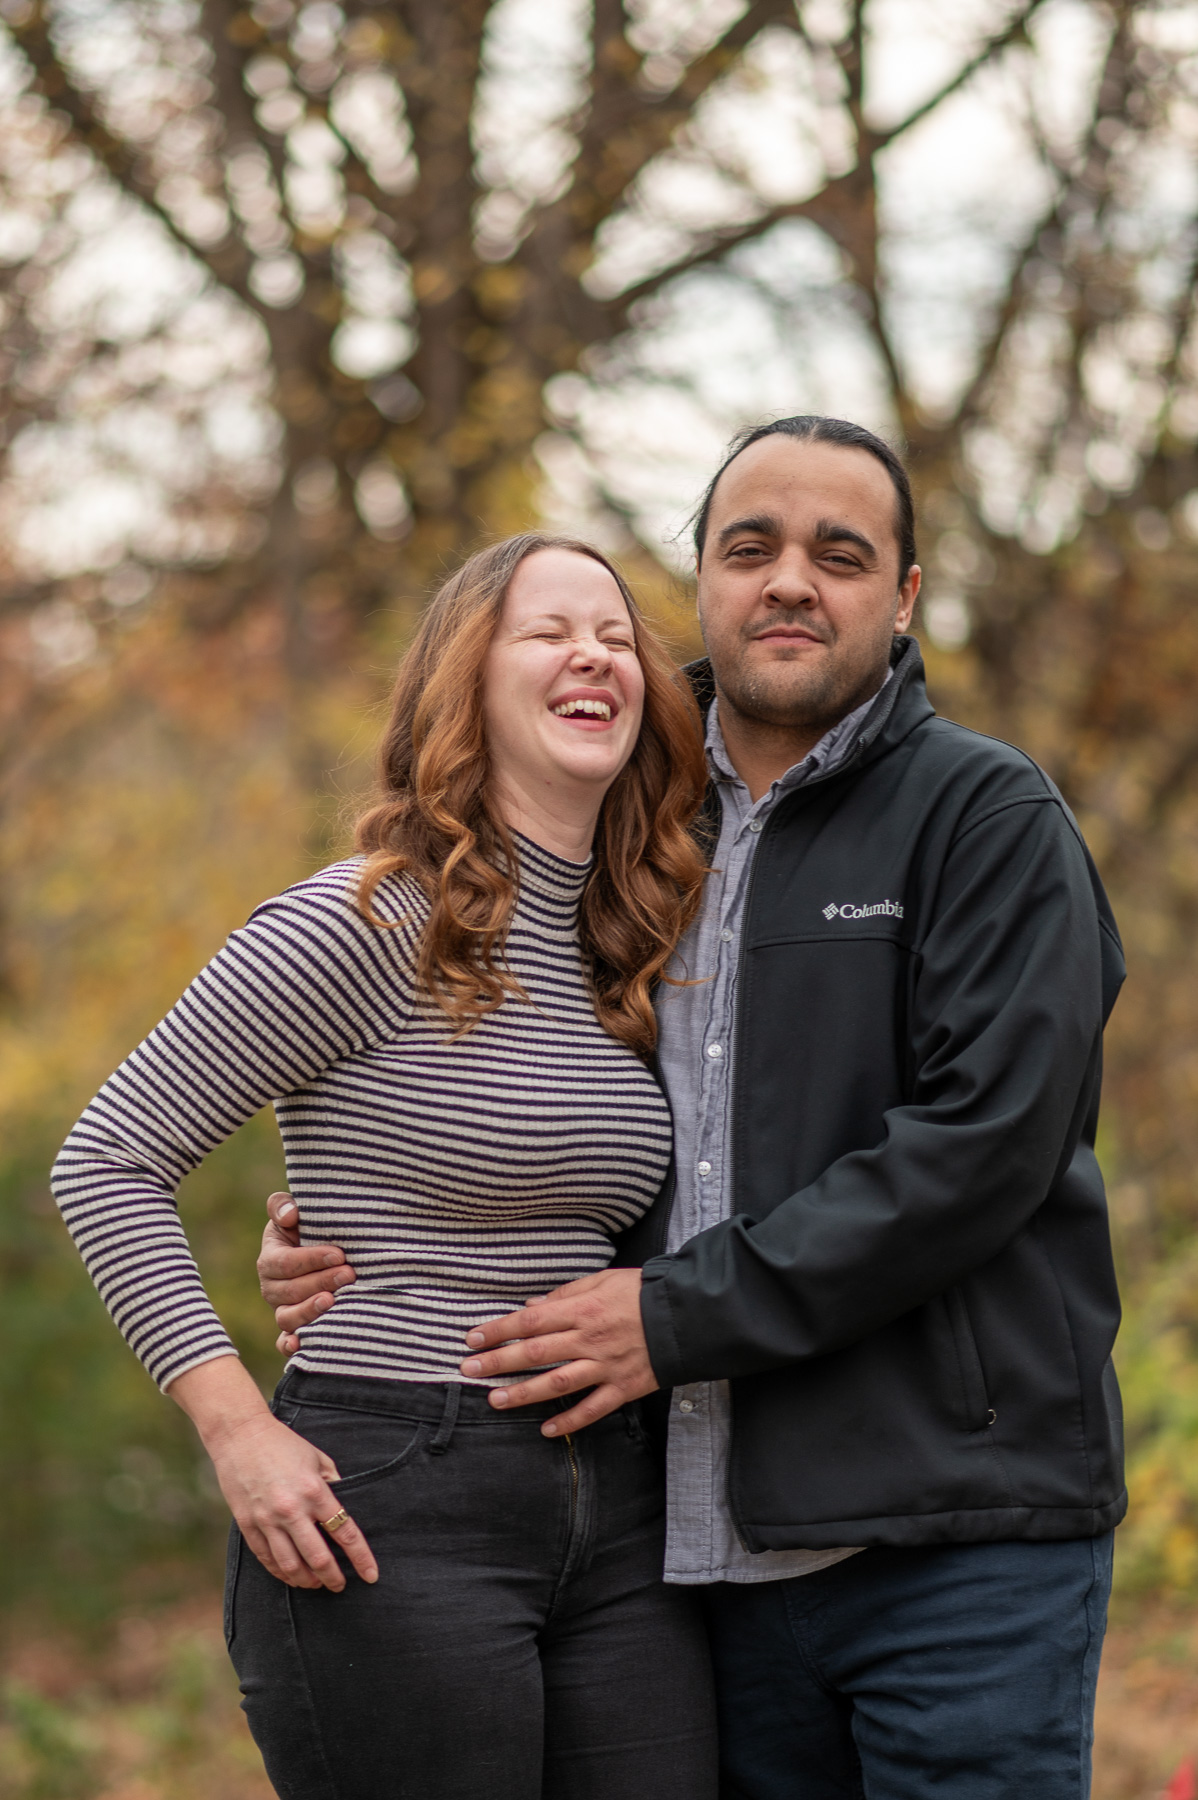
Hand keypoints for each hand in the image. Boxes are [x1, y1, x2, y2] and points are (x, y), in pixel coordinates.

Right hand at [170, 1357, 376, 1590]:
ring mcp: (268, 1519)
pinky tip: (290, 1576)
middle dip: (333, 1578)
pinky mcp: (247, 1524)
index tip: (371, 1575)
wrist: (240, 1435)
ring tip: (316, 1584)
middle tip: (340, 1585)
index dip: (360, 1558)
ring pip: (291, 1565)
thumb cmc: (283, 1444)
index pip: (345, 1532)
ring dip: (306, 1581)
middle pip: (319, 1558)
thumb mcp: (317, 1458)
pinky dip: (280, 1572)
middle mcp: (292, 1509)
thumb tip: (344, 1506)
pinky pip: (266, 1558)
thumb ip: (332, 1483)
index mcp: (315, 1491)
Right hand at [258, 1191, 356, 1354]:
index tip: (339, 1254)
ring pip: (287, 1318)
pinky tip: (301, 1344)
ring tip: (333, 1301)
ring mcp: (281, 1310)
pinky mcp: (293, 1329)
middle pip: (290, 1291)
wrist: (324, 1251)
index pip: (285, 1263)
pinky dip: (289, 1346)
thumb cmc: (308, 1229)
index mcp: (270, 1259)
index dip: (311, 1259)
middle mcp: (272, 1288)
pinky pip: (284, 1343)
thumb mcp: (293, 1212)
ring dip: (309, 1311)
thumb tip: (290, 1215)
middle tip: (349, 1274)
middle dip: (320, 1282)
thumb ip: (283, 1206)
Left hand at [459, 1268, 656, 1435]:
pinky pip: (593, 1408)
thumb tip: (532, 1307)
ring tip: (496, 1400)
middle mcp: (589, 1339)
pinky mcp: (624, 1387)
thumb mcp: (603, 1279)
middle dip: (499, 1362)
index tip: (473, 1339)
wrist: (687, 1314)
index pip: (531, 1321)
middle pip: (536, 1352)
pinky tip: (547, 1430)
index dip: (499, 1330)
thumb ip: (566, 1293)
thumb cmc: (643, 1293)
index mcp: (582, 1309)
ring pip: (558, 1383)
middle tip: (469, 1370)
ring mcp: (606, 1366)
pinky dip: (570, 1422)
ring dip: (524, 1393)